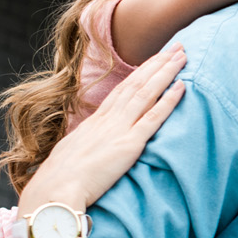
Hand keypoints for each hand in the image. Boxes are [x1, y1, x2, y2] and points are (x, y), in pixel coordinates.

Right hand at [21, 44, 185, 209]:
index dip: (140, 72)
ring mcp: (119, 129)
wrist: (54, 191)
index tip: (155, 58)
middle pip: (137, 83)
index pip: (122, 90)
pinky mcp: (129, 145)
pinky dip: (169, 100)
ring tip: (183, 55)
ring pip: (147, 92)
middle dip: (158, 63)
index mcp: (94, 122)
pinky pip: (153, 118)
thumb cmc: (58, 181)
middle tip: (176, 46)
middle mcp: (108, 120)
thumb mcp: (71, 156)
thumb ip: (85, 147)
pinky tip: (182, 86)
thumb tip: (88, 149)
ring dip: (166, 72)